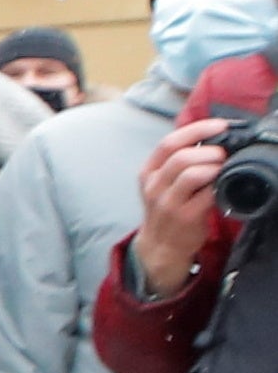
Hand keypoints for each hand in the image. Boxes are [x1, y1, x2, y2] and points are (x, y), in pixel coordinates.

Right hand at [135, 117, 232, 297]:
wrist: (161, 246)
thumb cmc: (168, 209)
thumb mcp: (161, 182)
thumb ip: (178, 161)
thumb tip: (212, 138)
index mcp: (148, 172)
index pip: (169, 143)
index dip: (197, 130)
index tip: (219, 126)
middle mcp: (154, 186)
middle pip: (181, 157)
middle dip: (210, 151)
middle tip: (224, 154)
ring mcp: (168, 203)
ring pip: (192, 174)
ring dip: (215, 167)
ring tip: (223, 169)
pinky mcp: (185, 217)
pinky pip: (206, 194)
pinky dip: (219, 185)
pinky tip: (222, 186)